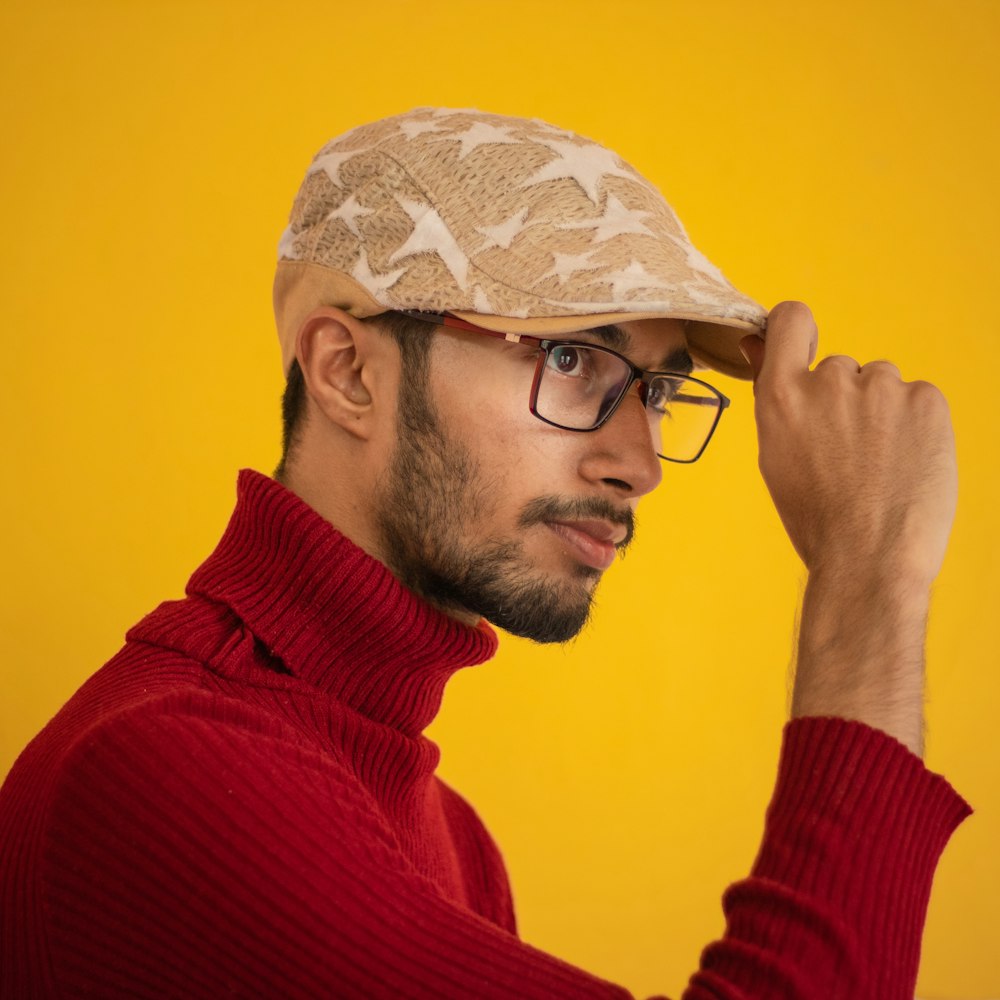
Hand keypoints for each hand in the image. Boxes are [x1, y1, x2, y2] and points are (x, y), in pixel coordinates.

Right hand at [739, 301, 957, 754]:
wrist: (869, 557)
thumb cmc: (817, 518)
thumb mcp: (775, 455)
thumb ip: (773, 397)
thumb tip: (758, 343)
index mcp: (781, 396)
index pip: (790, 320)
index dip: (798, 332)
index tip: (804, 350)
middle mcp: (829, 381)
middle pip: (840, 369)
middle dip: (845, 400)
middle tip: (849, 453)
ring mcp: (881, 388)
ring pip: (881, 385)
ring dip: (882, 413)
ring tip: (880, 465)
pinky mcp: (926, 400)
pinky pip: (918, 399)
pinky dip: (915, 426)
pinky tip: (905, 463)